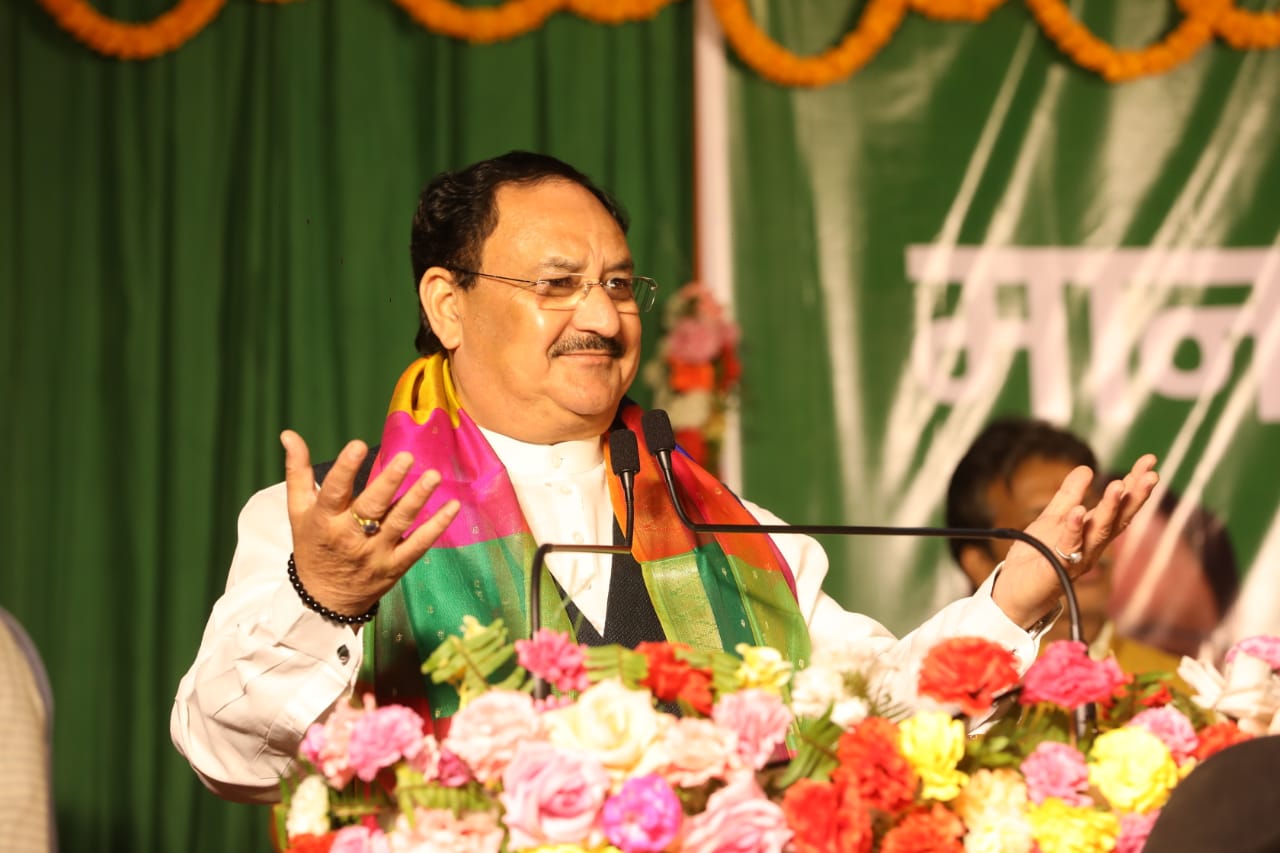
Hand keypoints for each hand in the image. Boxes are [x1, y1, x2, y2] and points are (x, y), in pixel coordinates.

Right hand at [281, 430, 459, 619]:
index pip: (334, 492)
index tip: (357, 445)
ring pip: (399, 523)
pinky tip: (452, 507)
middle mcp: (350, 537)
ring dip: (417, 499)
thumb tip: (289, 434)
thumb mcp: (298, 512)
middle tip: (406, 457)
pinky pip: (418, 545)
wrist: (324, 600)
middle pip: (371, 507)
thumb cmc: (313, 546)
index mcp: (324, 520)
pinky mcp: (395, 566)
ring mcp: (375, 553)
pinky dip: (437, 527)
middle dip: (389, 481)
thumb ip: (297, 472)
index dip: (345, 469)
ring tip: (433, 476)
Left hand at [992, 454, 1158, 629]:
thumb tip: (1086, 468)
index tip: (1149, 461)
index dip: (1135, 484)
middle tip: (1150, 474)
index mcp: (1092, 532)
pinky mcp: (1059, 568)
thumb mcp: (1052, 519)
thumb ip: (1069, 496)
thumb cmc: (1035, 556)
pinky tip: (1079, 512)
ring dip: (1110, 509)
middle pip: (1119, 519)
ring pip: (1099, 532)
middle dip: (1135, 497)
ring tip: (1119, 485)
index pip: (1120, 506)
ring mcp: (1078, 558)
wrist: (1013, 590)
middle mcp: (1092, 546)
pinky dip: (1074, 529)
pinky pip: (1069, 546)